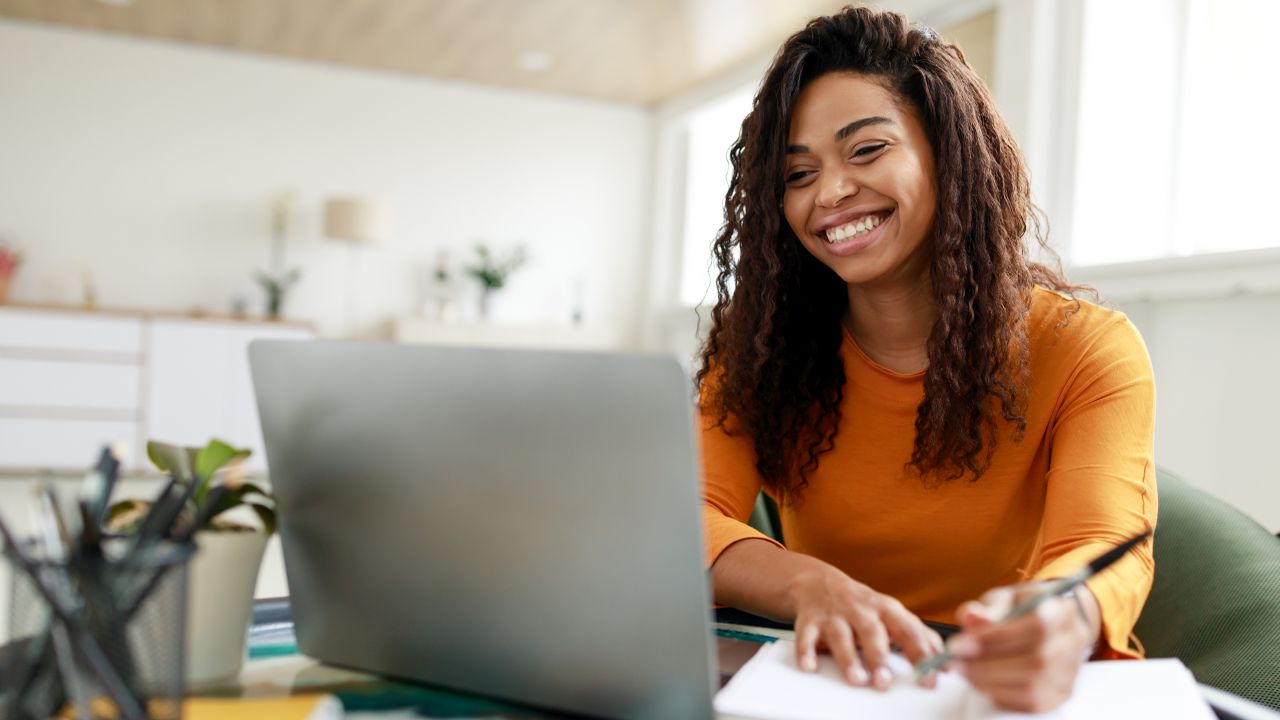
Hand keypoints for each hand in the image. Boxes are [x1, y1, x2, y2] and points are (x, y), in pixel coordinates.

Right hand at [789, 566, 943, 689]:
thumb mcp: (891, 614)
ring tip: (856, 679)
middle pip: (872, 631)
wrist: (818, 583)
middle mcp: (860, 610)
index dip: (921, 654)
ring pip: (841, 635)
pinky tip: (810, 667)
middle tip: (885, 681)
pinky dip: (806, 652)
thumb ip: (917, 634)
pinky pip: (806, 636)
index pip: (908, 631)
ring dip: (848, 658)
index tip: (930, 677)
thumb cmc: (862, 605)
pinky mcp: (810, 620)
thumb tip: (945, 659)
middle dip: (879, 656)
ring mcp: (834, 615)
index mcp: (886, 609)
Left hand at [949, 583, 1098, 711]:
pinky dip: (1001, 694)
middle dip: (987, 664)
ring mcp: (1070, 672)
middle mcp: (1072, 643)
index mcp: (1061, 611)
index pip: (1036, 626)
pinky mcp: (1062, 693)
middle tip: (955, 661)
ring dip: (989, 681)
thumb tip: (972, 618)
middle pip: (1035, 661)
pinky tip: (982, 681)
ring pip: (1032, 686)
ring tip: (964, 670)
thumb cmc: (1025, 608)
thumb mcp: (1007, 598)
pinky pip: (1031, 703)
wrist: (1054, 624)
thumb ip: (989, 607)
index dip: (995, 637)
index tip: (959, 644)